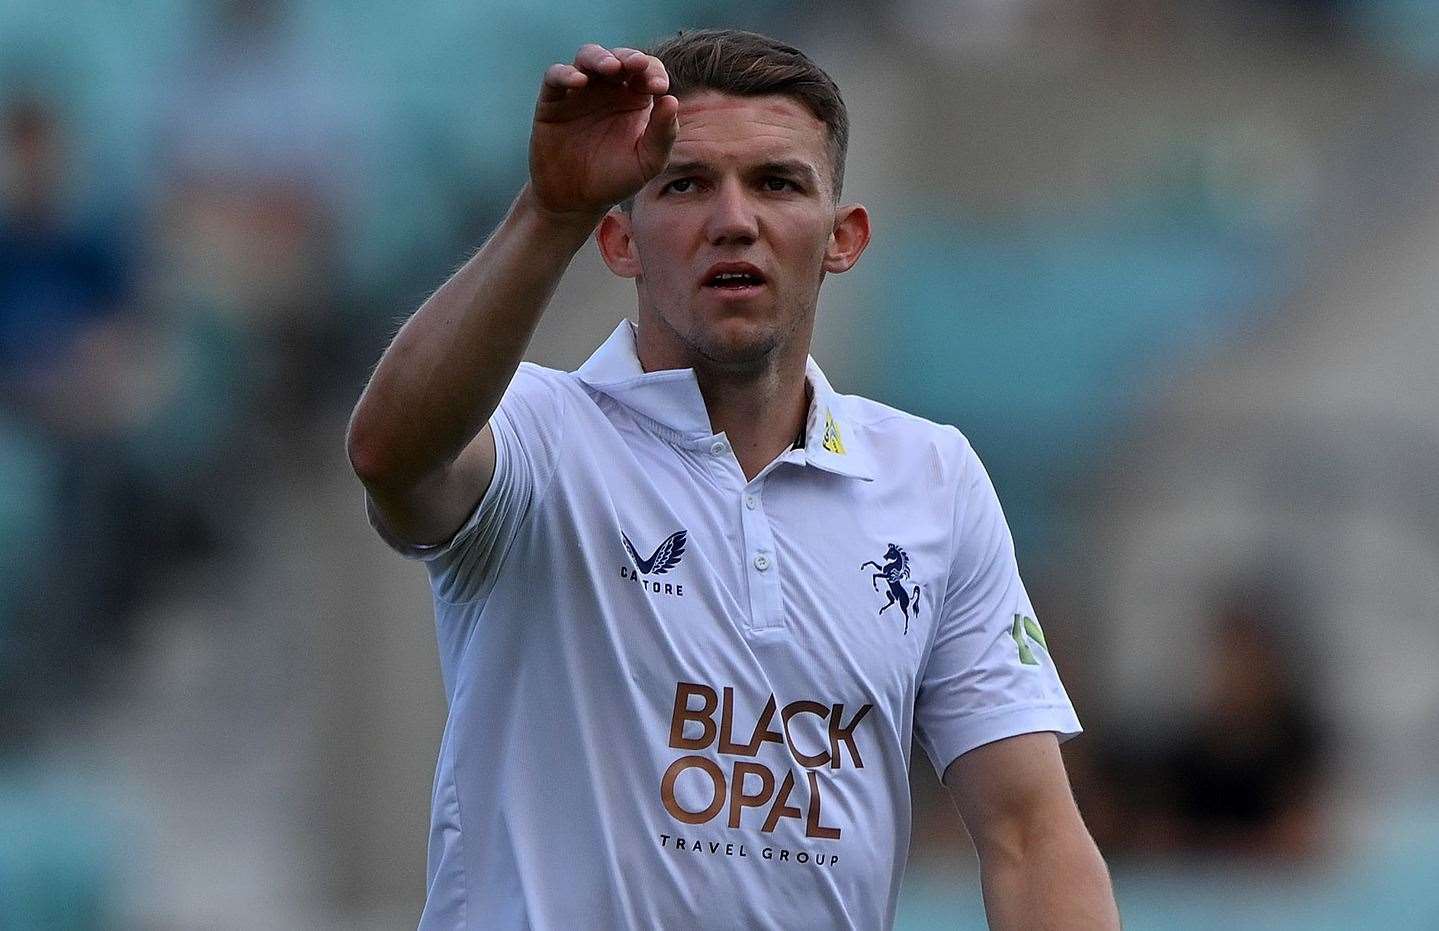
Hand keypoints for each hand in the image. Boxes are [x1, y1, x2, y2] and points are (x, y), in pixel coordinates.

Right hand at [528, 44, 678, 219]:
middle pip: (618, 57)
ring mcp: (579, 92)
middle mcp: (608, 89)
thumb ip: (663, 133)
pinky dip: (566, 74)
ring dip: (599, 57)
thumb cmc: (615, 179)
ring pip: (587, 57)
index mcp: (635, 98)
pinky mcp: (553, 101)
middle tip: (637, 64)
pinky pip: (556, 76)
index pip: (647, 71)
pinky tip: (579, 82)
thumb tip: (672, 100)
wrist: (577, 201)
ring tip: (610, 67)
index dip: (654, 71)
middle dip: (628, 56)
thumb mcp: (647, 162)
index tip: (659, 87)